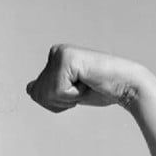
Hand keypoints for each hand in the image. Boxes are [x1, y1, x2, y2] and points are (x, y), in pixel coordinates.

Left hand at [26, 44, 151, 113]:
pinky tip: (87, 82)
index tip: (78, 90)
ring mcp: (60, 54)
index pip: (35, 94)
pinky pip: (57, 91)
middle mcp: (54, 52)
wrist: (126, 86)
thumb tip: (29, 88)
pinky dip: (73, 95)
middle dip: (60, 101)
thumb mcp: (69, 94)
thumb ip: (49, 90)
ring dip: (67, 98)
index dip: (56, 102)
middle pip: (37, 94)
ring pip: (45, 94)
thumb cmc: (101, 90)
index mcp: (53, 59)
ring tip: (85, 84)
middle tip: (83, 88)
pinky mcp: (66, 59)